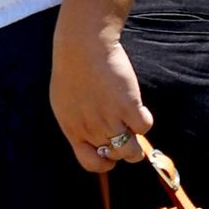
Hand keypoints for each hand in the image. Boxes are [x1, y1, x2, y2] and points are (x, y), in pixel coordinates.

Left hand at [50, 26, 153, 173]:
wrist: (83, 45)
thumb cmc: (72, 70)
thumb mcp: (64, 102)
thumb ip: (78, 123)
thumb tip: (93, 137)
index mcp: (73, 130)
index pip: (91, 164)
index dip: (104, 161)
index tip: (110, 151)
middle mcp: (91, 129)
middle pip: (115, 157)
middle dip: (122, 149)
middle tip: (124, 131)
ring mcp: (110, 120)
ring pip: (132, 151)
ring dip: (137, 141)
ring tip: (133, 123)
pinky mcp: (128, 106)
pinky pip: (144, 127)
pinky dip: (144, 118)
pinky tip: (137, 106)